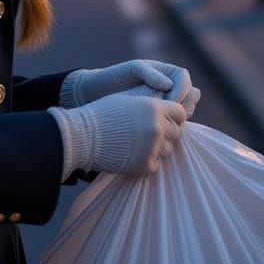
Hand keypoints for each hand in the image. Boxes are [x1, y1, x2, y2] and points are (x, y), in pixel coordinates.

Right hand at [65, 94, 187, 175]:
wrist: (83, 136)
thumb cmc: (102, 114)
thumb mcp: (128, 99)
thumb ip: (151, 103)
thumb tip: (167, 107)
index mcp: (154, 107)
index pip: (180, 113)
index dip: (173, 117)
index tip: (163, 120)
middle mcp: (157, 126)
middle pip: (176, 132)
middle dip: (166, 133)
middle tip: (147, 134)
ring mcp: (153, 146)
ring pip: (168, 149)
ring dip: (157, 148)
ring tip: (137, 144)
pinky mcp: (146, 164)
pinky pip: (156, 164)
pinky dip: (147, 161)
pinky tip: (132, 155)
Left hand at [66, 59, 199, 118]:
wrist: (96, 95)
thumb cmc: (111, 79)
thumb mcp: (128, 71)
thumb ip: (148, 73)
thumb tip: (168, 84)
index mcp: (164, 71)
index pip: (184, 78)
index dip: (181, 90)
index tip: (170, 102)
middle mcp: (168, 86)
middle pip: (190, 95)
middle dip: (184, 105)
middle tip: (169, 116)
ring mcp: (165, 102)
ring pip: (185, 110)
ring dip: (179, 118)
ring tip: (164, 124)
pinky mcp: (159, 118)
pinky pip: (173, 123)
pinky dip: (171, 127)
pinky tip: (159, 132)